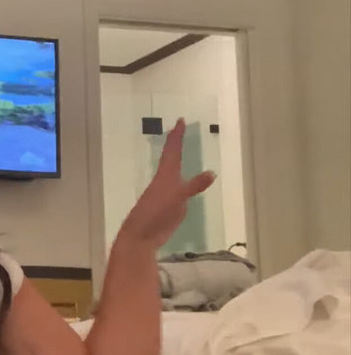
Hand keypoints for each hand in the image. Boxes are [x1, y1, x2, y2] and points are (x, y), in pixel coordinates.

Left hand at [117, 118, 216, 251]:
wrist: (142, 235)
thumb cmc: (155, 212)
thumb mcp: (177, 197)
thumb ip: (193, 185)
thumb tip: (211, 173)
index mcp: (165, 175)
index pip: (172, 150)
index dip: (176, 136)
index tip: (180, 120)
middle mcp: (165, 181)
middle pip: (171, 158)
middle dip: (176, 144)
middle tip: (180, 130)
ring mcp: (168, 194)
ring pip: (174, 173)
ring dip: (178, 161)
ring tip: (182, 152)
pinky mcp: (171, 207)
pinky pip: (180, 189)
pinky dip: (186, 182)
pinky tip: (188, 183)